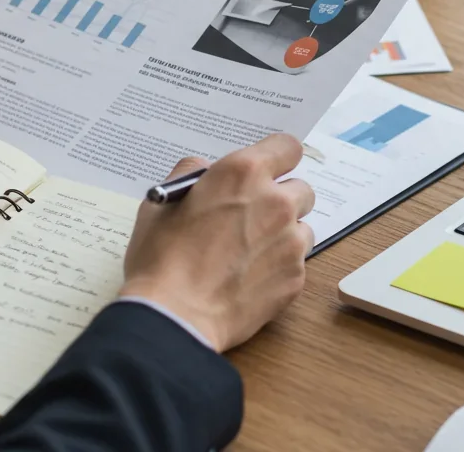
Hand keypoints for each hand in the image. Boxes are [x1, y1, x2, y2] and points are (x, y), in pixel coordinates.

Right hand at [120, 135, 315, 352]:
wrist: (174, 317)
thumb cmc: (161, 259)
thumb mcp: (161, 203)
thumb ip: (191, 175)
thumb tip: (207, 172)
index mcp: (242, 173)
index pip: (287, 147)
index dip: (278, 158)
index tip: (268, 171)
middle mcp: (275, 201)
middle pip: (302, 189)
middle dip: (282, 200)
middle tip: (252, 218)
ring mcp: (290, 241)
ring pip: (303, 228)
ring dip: (284, 234)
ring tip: (250, 253)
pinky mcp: (295, 277)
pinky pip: (297, 263)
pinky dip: (279, 268)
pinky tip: (249, 280)